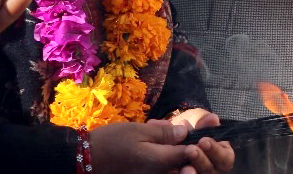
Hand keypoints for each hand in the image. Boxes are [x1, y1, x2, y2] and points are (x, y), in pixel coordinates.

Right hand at [92, 120, 233, 173]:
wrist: (86, 159)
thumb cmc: (112, 142)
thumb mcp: (140, 131)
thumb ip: (165, 134)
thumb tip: (186, 133)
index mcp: (161, 162)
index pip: (191, 153)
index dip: (200, 139)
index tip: (206, 125)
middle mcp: (160, 173)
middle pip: (184, 161)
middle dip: (188, 143)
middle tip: (186, 123)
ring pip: (173, 162)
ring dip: (173, 145)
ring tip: (163, 126)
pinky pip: (161, 165)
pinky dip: (163, 152)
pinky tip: (154, 133)